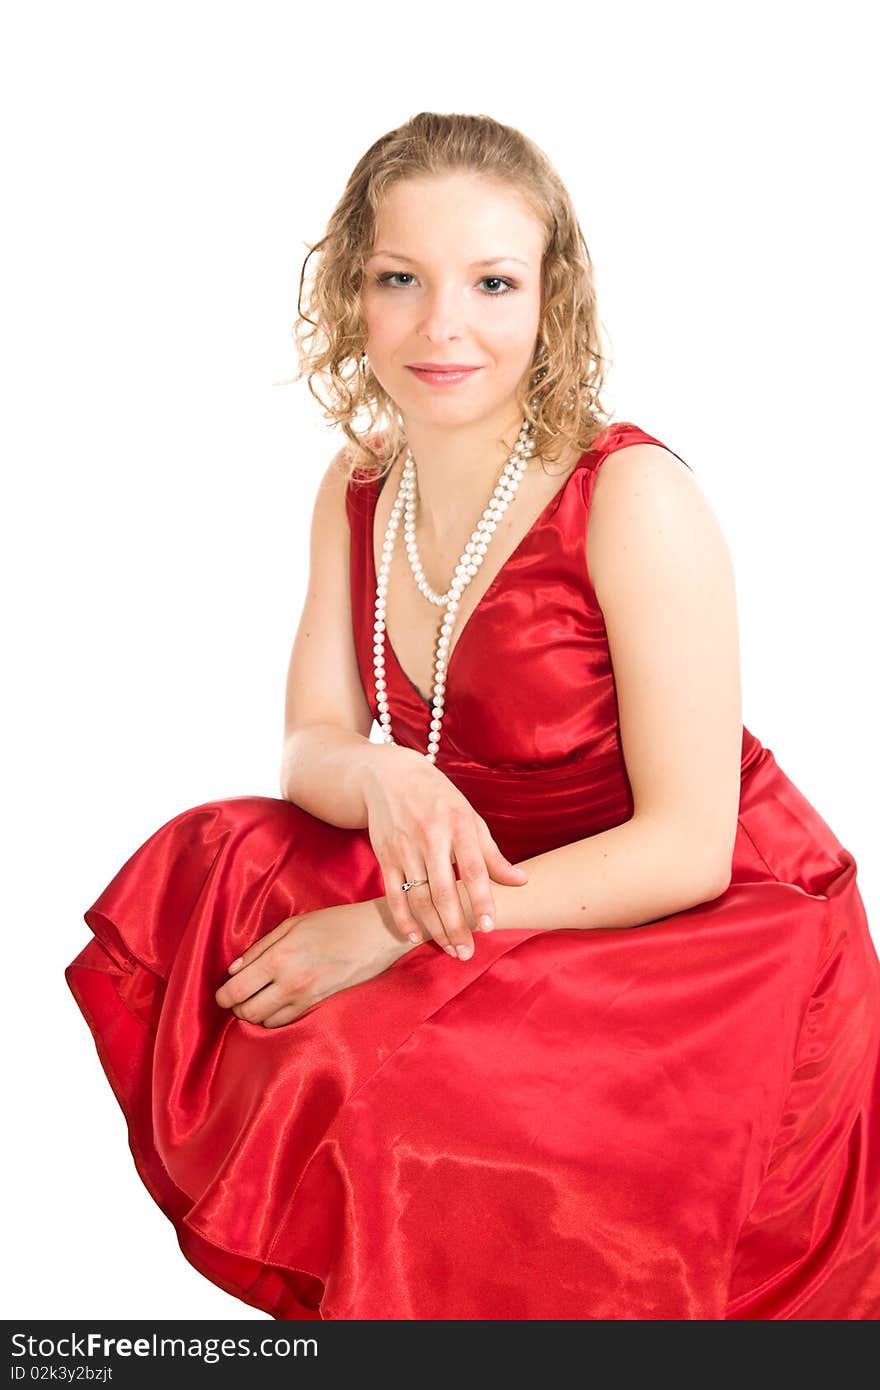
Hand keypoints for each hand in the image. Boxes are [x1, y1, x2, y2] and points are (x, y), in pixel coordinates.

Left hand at [213, 900, 408, 1028]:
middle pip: (246, 1011)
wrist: (375, 935)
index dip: (222, 995)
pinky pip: (285, 1022)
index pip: (236, 990)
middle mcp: (288, 981)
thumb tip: (234, 970)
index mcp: (278, 957)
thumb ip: (260, 948)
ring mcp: (305, 997)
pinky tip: (277, 1004)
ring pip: (264, 1021)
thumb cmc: (334, 922)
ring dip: (255, 1013)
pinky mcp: (318, 1005)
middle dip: (236, 1006)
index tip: (223, 992)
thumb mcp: (292, 924)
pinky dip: (274, 1018)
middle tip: (238, 996)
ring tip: (258, 999)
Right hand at [361, 744, 528, 959]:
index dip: (481, 900)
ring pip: (419, 897)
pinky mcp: (385, 856)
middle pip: (444, 891)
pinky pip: (393, 894)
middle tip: (467, 953)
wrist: (391, 776)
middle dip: (456, 925)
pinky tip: (414, 937)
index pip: (473, 869)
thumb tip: (522, 881)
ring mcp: (405, 848)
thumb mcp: (470, 818)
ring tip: (449, 949)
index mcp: (459, 826)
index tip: (488, 927)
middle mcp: (431, 838)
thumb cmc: (440, 800)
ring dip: (433, 928)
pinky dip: (402, 918)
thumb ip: (493, 854)